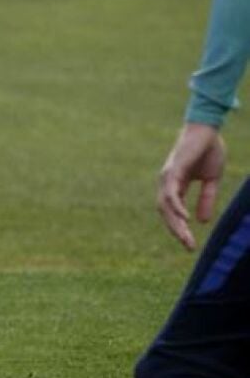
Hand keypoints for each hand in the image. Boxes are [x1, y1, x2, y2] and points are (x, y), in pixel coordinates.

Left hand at [157, 123, 226, 251]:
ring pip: (166, 206)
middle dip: (177, 231)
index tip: (190, 244)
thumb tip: (202, 221)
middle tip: (189, 247)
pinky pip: (171, 193)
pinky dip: (176, 207)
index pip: (173, 212)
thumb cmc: (208, 151)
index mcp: (175, 186)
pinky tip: (185, 219)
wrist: (207, 130)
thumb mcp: (210, 180)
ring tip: (186, 239)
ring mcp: (167, 177)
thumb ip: (206, 199)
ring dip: (176, 224)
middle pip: (166, 213)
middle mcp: (167, 183)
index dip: (180, 228)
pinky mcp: (173, 171)